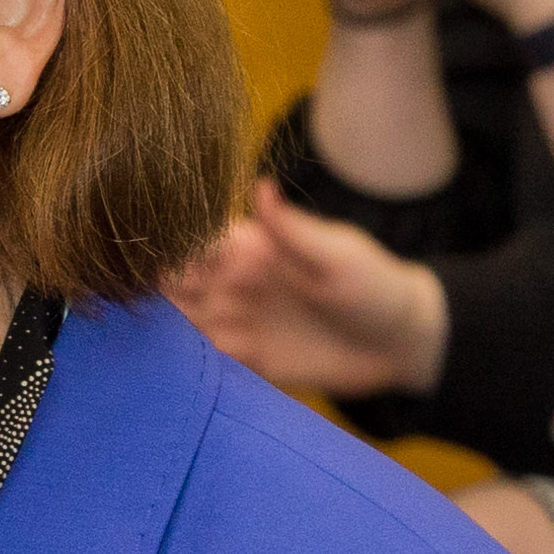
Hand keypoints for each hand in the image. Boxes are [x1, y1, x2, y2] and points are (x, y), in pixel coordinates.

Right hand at [169, 181, 449, 399]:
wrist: (400, 345)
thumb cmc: (375, 287)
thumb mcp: (337, 254)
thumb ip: (292, 229)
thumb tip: (260, 185)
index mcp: (249, 249)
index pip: (189, 246)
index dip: (167, 255)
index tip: (159, 269)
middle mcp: (233, 284)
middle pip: (172, 288)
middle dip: (154, 297)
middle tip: (152, 311)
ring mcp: (236, 323)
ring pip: (179, 326)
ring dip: (166, 334)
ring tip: (163, 341)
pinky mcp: (246, 362)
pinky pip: (203, 362)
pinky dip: (188, 365)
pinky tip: (191, 368)